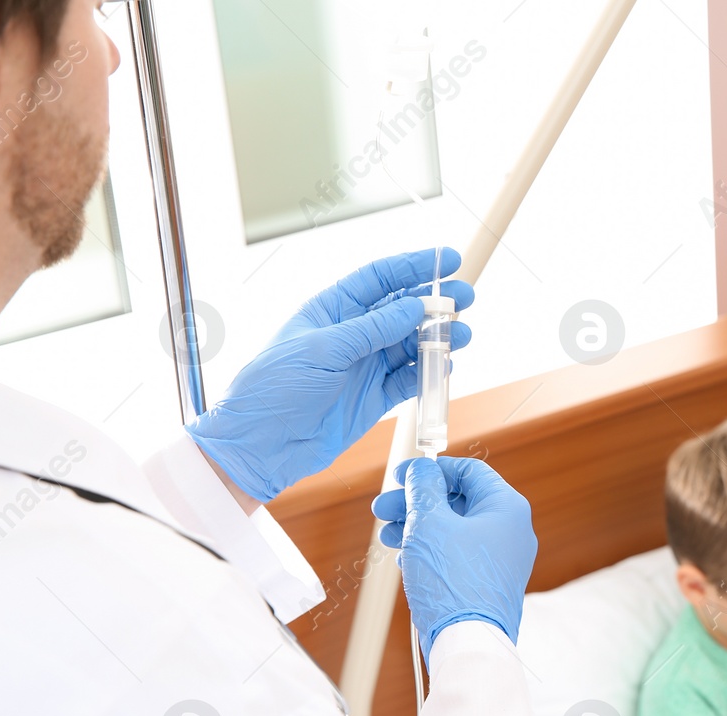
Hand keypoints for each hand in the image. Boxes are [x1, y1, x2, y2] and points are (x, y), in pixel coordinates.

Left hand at [188, 248, 475, 502]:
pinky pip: (410, 378)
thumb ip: (370, 329)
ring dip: (439, 337)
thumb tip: (413, 307)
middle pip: (402, 309)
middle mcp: (352, 335)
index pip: (379, 279)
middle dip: (436, 300)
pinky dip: (429, 371)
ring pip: (412, 343)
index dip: (413, 266)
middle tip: (465, 296)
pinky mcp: (375, 397)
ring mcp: (365, 366)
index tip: (446, 259)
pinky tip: (446, 364)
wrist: (261, 445)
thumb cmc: (274, 388)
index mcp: (331, 311)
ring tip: (463, 333)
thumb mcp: (321, 350)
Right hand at [371, 456, 535, 659]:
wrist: (468, 642)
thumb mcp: (429, 523)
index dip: (430, 470)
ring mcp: (502, 560)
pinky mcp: (489, 583)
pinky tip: (405, 559)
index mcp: (507, 508)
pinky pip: (458, 555)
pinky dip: (431, 551)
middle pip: (458, 501)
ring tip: (388, 535)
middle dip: (416, 503)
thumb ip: (423, 489)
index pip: (469, 472)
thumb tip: (421, 470)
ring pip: (454, 530)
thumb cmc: (453, 580)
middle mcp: (511, 531)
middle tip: (382, 509)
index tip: (399, 476)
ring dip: (418, 527)